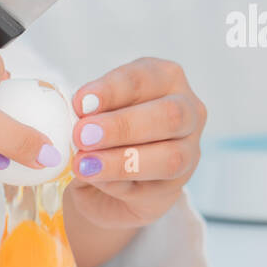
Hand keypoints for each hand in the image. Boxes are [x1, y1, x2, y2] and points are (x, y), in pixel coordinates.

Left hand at [65, 57, 205, 229]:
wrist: (103, 184)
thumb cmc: (101, 133)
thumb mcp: (92, 113)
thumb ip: (88, 114)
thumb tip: (78, 118)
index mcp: (165, 78)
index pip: (144, 78)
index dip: (111, 90)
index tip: (79, 103)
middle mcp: (187, 110)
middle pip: (169, 115)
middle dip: (122, 126)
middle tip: (83, 136)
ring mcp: (188, 151)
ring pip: (169, 157)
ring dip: (121, 161)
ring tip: (84, 164)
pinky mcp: (175, 187)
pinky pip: (151, 188)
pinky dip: (117, 184)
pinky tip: (93, 180)